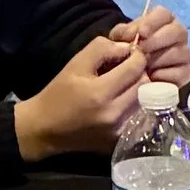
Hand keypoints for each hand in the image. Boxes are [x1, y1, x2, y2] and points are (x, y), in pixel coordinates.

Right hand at [15, 33, 151, 161]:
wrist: (44, 129)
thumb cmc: (58, 94)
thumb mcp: (75, 64)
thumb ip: (101, 49)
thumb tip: (127, 47)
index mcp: (100, 93)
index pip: (136, 68)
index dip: (137, 56)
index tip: (131, 53)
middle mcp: (113, 114)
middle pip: (145, 85)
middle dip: (140, 73)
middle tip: (128, 69)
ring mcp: (118, 131)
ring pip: (145, 102)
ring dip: (140, 90)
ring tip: (125, 85)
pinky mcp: (119, 141)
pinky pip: (139, 118)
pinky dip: (135, 107)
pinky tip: (123, 102)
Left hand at [113, 2, 189, 84]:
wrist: (132, 73)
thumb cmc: (128, 50)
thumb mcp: (120, 39)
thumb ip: (123, 33)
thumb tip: (130, 36)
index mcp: (163, 21)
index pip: (164, 14)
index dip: (153, 22)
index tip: (141, 33)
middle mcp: (178, 34)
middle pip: (178, 31)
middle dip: (158, 40)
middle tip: (141, 50)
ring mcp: (184, 54)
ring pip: (181, 52)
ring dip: (159, 59)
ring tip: (144, 66)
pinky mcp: (187, 72)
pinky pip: (183, 72)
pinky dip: (166, 75)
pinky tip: (152, 77)